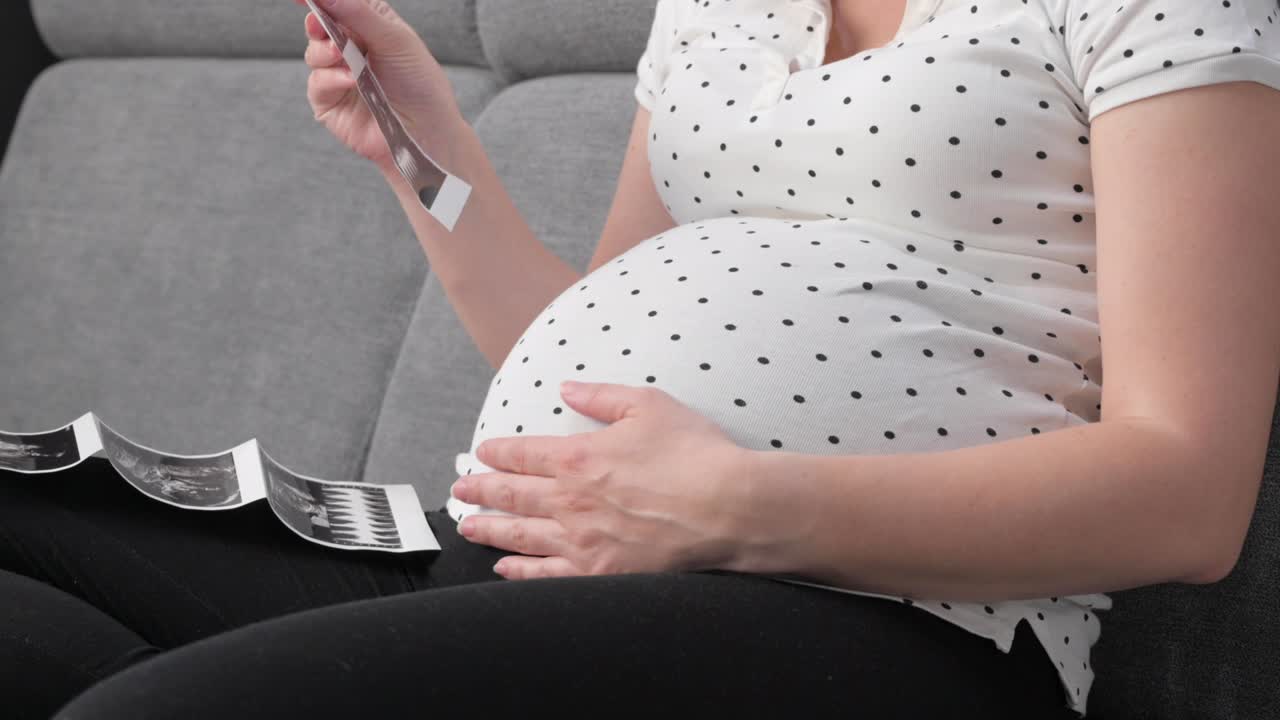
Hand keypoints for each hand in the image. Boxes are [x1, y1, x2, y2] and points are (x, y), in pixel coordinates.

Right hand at [294, 0, 466, 177]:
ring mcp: (340, 76)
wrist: (426, 133)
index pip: (342, 4)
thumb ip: (357, 13)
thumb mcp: (395, 40)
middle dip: (318, 22)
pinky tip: (351, 81)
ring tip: (343, 56)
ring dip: (325, 52)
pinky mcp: (331, 103)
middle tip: (320, 23)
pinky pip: (316, 83)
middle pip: (321, 25)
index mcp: (372, 27)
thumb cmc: (420, 86)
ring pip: (314, 53)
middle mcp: (354, 50)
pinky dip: (330, 79)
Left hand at [450, 381, 751, 579]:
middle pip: (510, 496)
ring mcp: (581, 542)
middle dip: (479, 491)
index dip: (496, 453)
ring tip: (468, 527)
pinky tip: (505, 569)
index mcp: (578, 457)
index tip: (480, 453)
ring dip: (488, 530)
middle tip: (460, 491)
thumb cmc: (695, 455)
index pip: (521, 455)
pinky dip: (519, 572)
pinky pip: (545, 575)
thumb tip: (566, 388)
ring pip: (519, 536)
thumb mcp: (649, 405)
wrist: (729, 509)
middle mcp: (570, 501)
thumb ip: (601, 396)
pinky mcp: (599, 574)